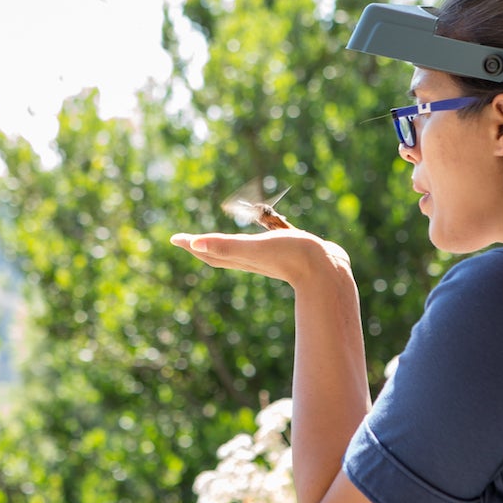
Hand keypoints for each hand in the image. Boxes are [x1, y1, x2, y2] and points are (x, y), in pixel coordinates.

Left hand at [170, 229, 350, 286]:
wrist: (327, 270)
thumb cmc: (292, 255)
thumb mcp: (254, 247)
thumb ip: (224, 245)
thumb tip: (193, 243)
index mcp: (241, 257)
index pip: (209, 251)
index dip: (192, 244)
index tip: (174, 238)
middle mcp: (252, 259)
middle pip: (221, 253)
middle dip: (204, 247)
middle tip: (189, 241)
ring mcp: (270, 257)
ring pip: (243, 251)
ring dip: (229, 245)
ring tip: (223, 241)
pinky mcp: (287, 251)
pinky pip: (266, 243)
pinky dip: (258, 239)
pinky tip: (264, 231)